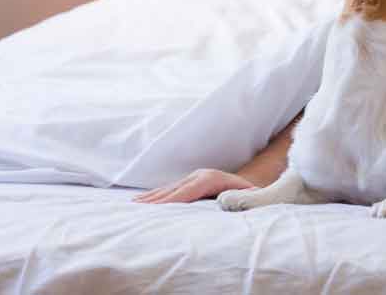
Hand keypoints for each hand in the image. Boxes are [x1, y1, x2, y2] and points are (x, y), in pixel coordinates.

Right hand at [132, 169, 255, 203]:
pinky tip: (141, 202)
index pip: (186, 192)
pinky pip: (170, 190)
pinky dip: (155, 196)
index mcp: (211, 179)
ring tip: (131, 206)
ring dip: (150, 198)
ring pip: (168, 189)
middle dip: (152, 200)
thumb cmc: (254, 194)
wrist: (255, 180)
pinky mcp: (191, 181)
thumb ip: (242, 199)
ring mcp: (194, 176)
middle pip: (172, 190)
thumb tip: (229, 201)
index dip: (169, 201)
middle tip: (132, 210)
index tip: (153, 210)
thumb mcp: (252, 196)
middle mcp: (199, 175)